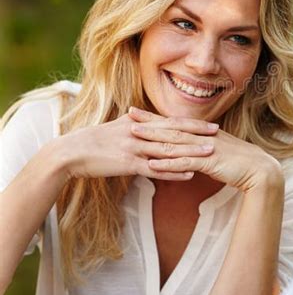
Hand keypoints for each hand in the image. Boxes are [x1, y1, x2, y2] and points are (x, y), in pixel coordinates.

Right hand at [58, 113, 218, 181]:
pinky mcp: (128, 164)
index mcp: (138, 122)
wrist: (72, 152)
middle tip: (218, 132)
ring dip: (191, 151)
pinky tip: (189, 174)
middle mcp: (139, 132)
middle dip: (197, 132)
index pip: (170, 122)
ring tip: (211, 152)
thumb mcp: (117, 128)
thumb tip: (147, 120)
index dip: (192, 123)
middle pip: (174, 131)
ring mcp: (135, 148)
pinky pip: (156, 169)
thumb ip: (135, 124)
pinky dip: (174, 171)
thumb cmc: (94, 141)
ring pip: (169, 149)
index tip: (210, 123)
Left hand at [130, 108, 283, 192]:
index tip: (137, 112)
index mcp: (202, 133)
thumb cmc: (239, 162)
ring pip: (174, 142)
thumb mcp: (217, 151)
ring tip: (133, 136)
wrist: (259, 170)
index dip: (155, 117)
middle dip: (148, 122)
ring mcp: (205, 148)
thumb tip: (187, 150)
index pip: (174, 122)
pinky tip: (152, 164)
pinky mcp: (209, 162)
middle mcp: (202, 136)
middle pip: (170, 128)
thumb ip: (201, 148)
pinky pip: (184, 162)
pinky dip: (167, 163)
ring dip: (153, 139)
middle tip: (128, 116)